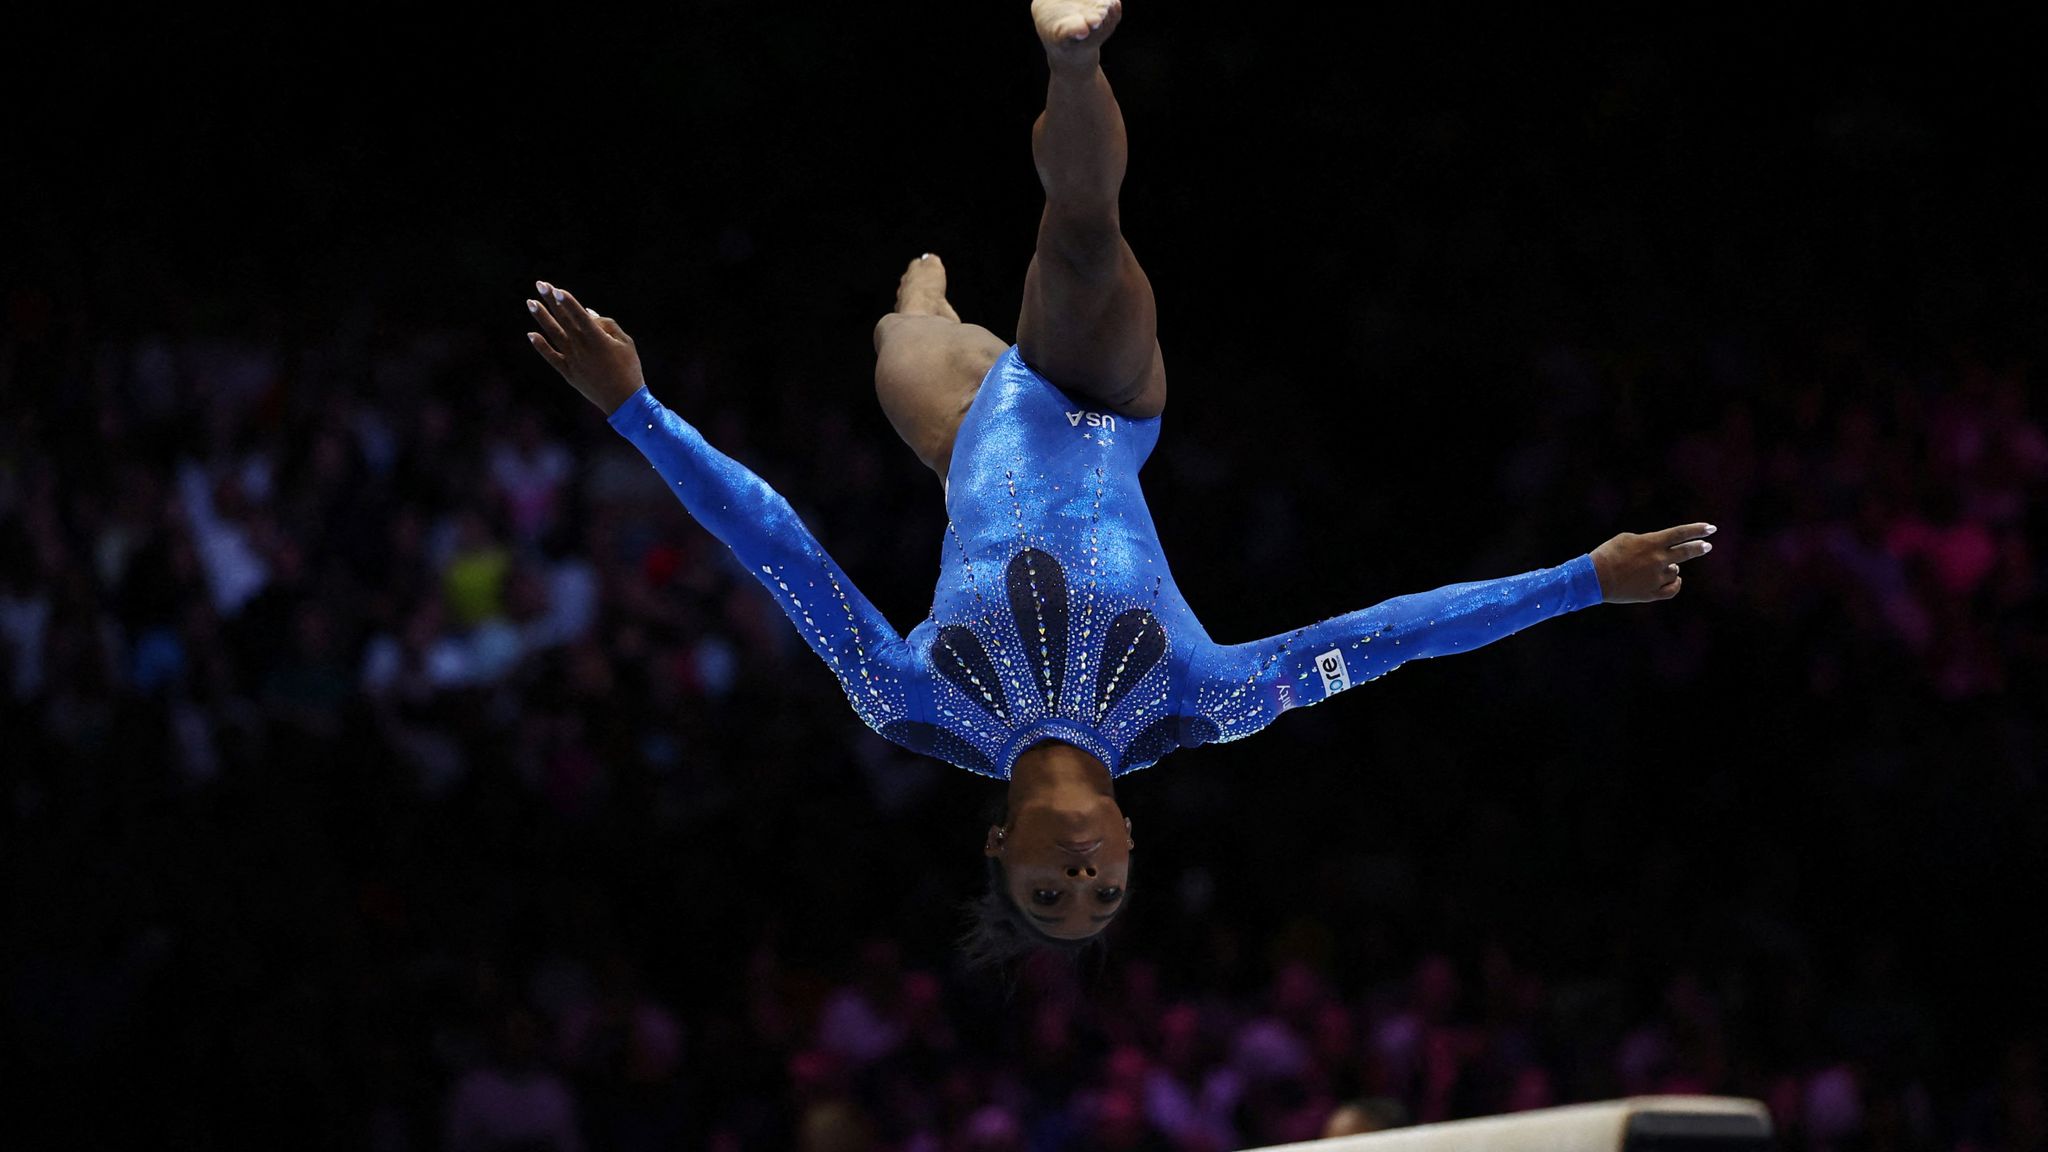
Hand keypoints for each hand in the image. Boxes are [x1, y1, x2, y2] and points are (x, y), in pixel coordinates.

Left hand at [526, 281, 644, 414]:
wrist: (624, 401)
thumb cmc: (629, 369)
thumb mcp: (626, 343)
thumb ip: (608, 325)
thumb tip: (589, 313)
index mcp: (597, 338)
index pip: (579, 315)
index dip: (568, 301)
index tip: (556, 289)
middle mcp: (581, 347)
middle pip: (563, 319)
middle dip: (551, 301)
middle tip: (540, 284)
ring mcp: (572, 360)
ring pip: (554, 334)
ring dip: (542, 317)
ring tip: (530, 302)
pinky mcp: (568, 373)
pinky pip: (551, 357)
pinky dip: (541, 346)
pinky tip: (531, 334)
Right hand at [1590, 522, 1715, 602]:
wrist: (1594, 578)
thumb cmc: (1608, 554)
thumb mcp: (1627, 539)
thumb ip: (1648, 542)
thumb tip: (1661, 549)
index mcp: (1651, 543)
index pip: (1680, 534)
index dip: (1697, 530)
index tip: (1711, 528)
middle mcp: (1658, 560)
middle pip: (1685, 552)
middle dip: (1698, 548)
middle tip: (1707, 546)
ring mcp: (1656, 578)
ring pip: (1675, 572)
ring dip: (1671, 568)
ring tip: (1658, 567)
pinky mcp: (1651, 593)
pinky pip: (1672, 589)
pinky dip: (1675, 584)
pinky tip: (1675, 579)